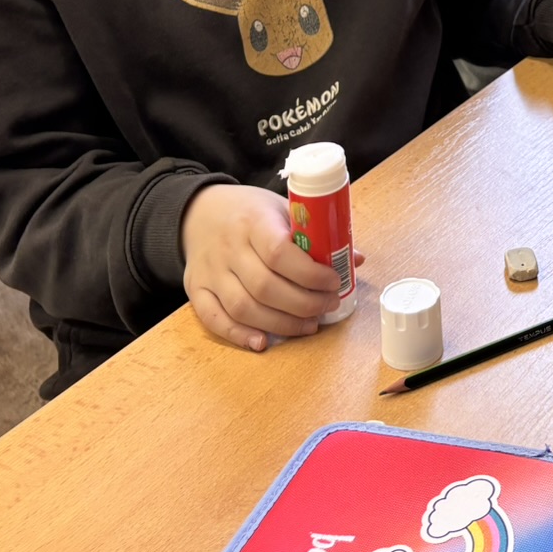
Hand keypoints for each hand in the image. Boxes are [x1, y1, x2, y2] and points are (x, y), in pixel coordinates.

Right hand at [180, 184, 361, 352]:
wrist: (200, 211)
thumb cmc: (250, 211)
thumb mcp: (283, 209)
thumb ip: (315, 234)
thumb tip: (356, 260)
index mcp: (253, 222)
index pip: (279, 253)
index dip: (310, 274)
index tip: (334, 282)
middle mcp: (228, 248)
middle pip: (264, 287)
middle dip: (303, 304)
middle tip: (328, 306)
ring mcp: (210, 272)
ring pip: (243, 307)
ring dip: (280, 324)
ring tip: (309, 325)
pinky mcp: (196, 289)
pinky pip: (213, 319)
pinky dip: (238, 335)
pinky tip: (263, 342)